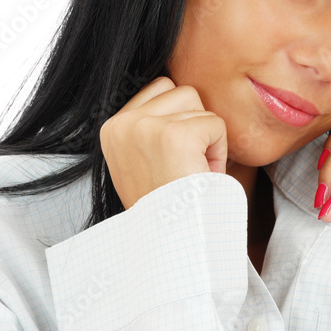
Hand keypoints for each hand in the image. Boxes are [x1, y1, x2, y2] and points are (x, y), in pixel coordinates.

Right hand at [99, 77, 228, 208]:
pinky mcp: (172, 136)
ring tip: (192, 172)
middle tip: (185, 167)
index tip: (172, 160)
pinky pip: (215, 123)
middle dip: (195, 126)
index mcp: (112, 128)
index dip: (181, 121)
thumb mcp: (147, 160)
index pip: (161, 88)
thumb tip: (183, 94)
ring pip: (198, 103)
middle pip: (181, 91)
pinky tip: (201, 175)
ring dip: (207, 138)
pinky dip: (219, 151)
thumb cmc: (171, 205)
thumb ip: (154, 126)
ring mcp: (144, 127)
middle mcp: (121, 124)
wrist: (175, 242)